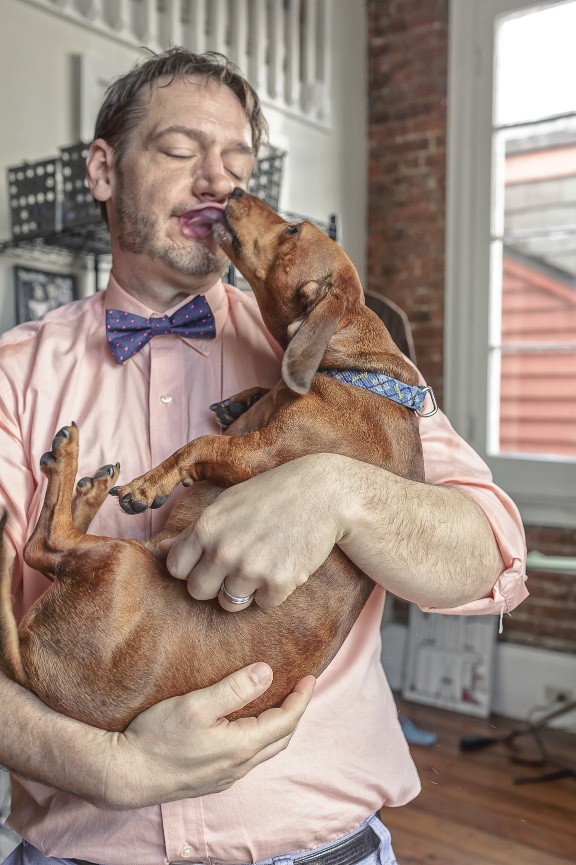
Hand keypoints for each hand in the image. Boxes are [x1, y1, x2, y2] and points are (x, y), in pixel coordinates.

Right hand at [101, 663, 314, 808]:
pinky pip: (248, 758)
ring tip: (279, 703)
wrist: (126, 775)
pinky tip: (248, 726)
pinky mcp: (212, 780)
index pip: (286, 721)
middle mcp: (239, 766)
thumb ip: (234, 689)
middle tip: (300, 688)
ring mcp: (225, 776)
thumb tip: (267, 672)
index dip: (301, 698)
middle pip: (281, 738)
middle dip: (295, 712)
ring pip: (265, 750)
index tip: (310, 677)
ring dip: (278, 726)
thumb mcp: (196, 705)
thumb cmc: (157, 738)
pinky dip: (260, 737)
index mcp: (241, 747)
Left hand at [161, 456, 343, 610]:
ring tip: (263, 563)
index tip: (209, 560)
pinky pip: (263, 605)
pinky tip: (284, 565)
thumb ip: (196, 529)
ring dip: (244, 590)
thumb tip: (163, 550)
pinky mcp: (279, 584)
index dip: (191, 567)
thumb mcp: (228, 503)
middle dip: (214, 584)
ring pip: (229, 604)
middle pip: (198, 592)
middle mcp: (224, 550)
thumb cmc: (273, 494)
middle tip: (236, 566)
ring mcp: (251, 569)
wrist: (323, 493)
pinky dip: (274, 592)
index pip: (176, 569)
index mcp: (207, 527)